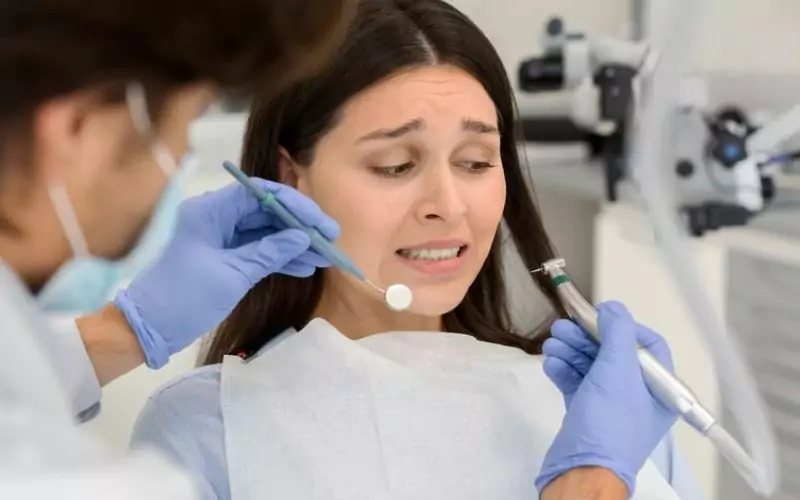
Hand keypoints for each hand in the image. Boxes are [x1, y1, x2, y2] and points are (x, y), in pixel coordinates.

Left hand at [114, 179, 338, 368]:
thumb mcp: (231, 274)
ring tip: (324, 258)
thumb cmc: (184, 297)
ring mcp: (222, 237)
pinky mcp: (225, 257)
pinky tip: (305, 267)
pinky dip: (280, 258)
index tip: (321, 223)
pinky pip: (259, 250)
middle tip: (330, 241)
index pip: (261, 194)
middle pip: (267, 212)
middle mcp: (217, 217)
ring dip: (294, 244)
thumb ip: (269, 253)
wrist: (149, 328)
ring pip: (266, 232)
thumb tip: (303, 237)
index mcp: (211, 210)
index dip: (295, 205)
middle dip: (300, 226)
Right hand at [536, 301, 677, 495]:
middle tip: (562, 327)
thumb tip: (613, 309)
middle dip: (586, 338)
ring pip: (591, 367)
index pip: (647, 345)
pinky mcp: (587, 412)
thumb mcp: (618, 370)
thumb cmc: (609, 423)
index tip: (598, 317)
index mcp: (659, 389)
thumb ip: (617, 332)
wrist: (583, 470)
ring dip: (570, 351)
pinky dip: (564, 370)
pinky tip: (552, 363)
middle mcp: (638, 396)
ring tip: (552, 343)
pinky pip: (577, 383)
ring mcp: (611, 405)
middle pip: (613, 353)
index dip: (623, 327)